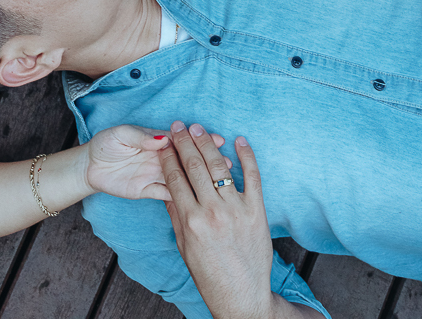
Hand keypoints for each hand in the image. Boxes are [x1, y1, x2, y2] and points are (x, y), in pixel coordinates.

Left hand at [82, 124, 228, 202]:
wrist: (90, 167)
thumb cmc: (106, 144)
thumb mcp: (121, 135)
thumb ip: (141, 136)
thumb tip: (163, 138)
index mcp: (156, 140)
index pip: (181, 141)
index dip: (199, 141)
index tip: (219, 140)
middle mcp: (160, 158)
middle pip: (187, 160)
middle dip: (206, 160)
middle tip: (227, 162)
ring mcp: (155, 175)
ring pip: (182, 178)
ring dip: (200, 179)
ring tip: (221, 181)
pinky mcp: (148, 191)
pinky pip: (168, 195)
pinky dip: (182, 197)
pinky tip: (199, 201)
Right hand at [160, 122, 274, 318]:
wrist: (241, 296)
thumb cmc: (209, 275)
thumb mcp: (184, 246)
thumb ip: (176, 214)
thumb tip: (168, 186)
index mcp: (190, 221)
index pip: (175, 177)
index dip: (169, 155)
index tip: (165, 140)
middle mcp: (212, 212)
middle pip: (195, 166)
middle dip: (185, 142)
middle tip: (180, 126)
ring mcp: (236, 210)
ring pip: (220, 166)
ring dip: (208, 143)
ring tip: (200, 129)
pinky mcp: (256, 211)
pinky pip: (252, 176)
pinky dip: (247, 156)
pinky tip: (240, 141)